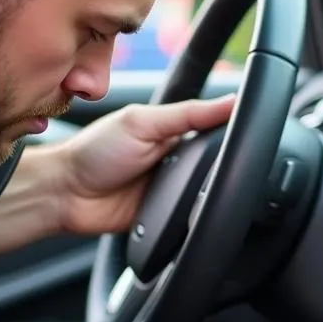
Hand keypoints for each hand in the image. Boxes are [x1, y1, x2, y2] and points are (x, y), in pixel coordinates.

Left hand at [54, 94, 235, 235]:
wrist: (67, 195)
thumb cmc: (95, 152)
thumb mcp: (142, 123)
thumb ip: (187, 114)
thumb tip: (231, 101)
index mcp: (174, 133)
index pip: (217, 131)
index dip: (235, 131)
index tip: (255, 129)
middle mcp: (177, 162)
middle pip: (217, 166)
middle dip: (224, 168)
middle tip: (229, 166)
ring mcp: (173, 192)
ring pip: (208, 195)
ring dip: (209, 194)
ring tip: (208, 190)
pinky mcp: (168, 219)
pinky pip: (192, 219)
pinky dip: (196, 217)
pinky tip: (197, 212)